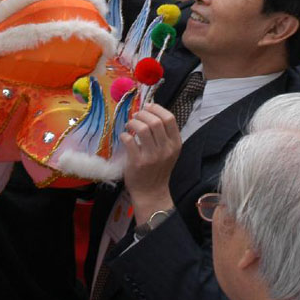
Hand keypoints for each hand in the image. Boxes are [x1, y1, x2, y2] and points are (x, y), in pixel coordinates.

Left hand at [120, 104, 180, 223]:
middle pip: (155, 121)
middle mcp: (166, 149)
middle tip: (135, 116)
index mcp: (175, 144)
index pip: (169, 118)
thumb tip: (150, 109)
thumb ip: (163, 133)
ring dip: (133, 123)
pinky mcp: (138, 162)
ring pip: (142, 128)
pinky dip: (124, 135)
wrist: (151, 192)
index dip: (156, 109)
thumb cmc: (158, 169)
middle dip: (142, 114)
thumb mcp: (168, 151)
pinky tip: (124, 137)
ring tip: (129, 125)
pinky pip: (129, 140)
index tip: (147, 107)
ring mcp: (152, 156)